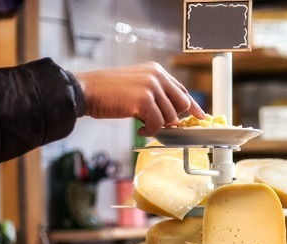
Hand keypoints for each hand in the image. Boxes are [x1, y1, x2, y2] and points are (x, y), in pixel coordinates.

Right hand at [74, 62, 205, 136]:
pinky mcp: (144, 100)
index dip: (192, 105)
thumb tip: (174, 116)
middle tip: (157, 124)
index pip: (182, 89)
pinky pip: (158, 124)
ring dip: (158, 126)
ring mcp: (151, 87)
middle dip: (172, 118)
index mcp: (156, 70)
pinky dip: (150, 131)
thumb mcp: (137, 86)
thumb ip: (156, 95)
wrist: (86, 90)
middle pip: (182, 104)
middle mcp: (157, 75)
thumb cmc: (108, 92)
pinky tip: (140, 129)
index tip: (200, 116)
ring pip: (171, 116)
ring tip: (142, 124)